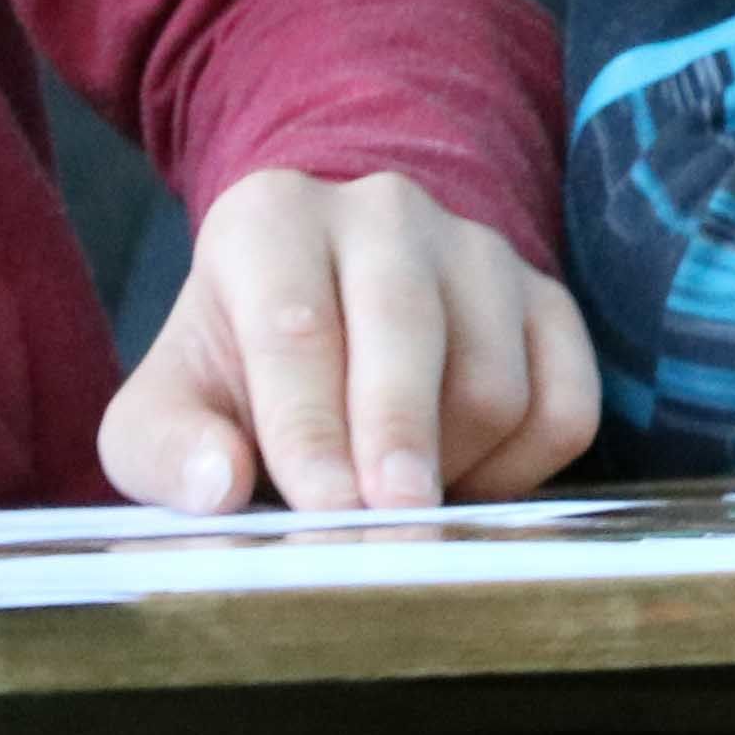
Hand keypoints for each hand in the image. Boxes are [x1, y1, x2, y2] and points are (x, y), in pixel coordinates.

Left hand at [98, 169, 599, 514]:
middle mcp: (383, 211)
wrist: (322, 312)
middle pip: (408, 329)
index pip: (297, 325)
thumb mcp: (167, 407)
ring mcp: (479, 249)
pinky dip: (523, 467)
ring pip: (494, 378)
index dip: (311, 426)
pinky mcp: (547, 299)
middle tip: (393, 524)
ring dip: (451, 464)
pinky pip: (567, 399)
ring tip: (394, 497)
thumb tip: (218, 484)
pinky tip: (463, 480)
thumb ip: (167, 446)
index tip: (322, 508)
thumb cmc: (235, 373)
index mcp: (273, 219)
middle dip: (399, 437)